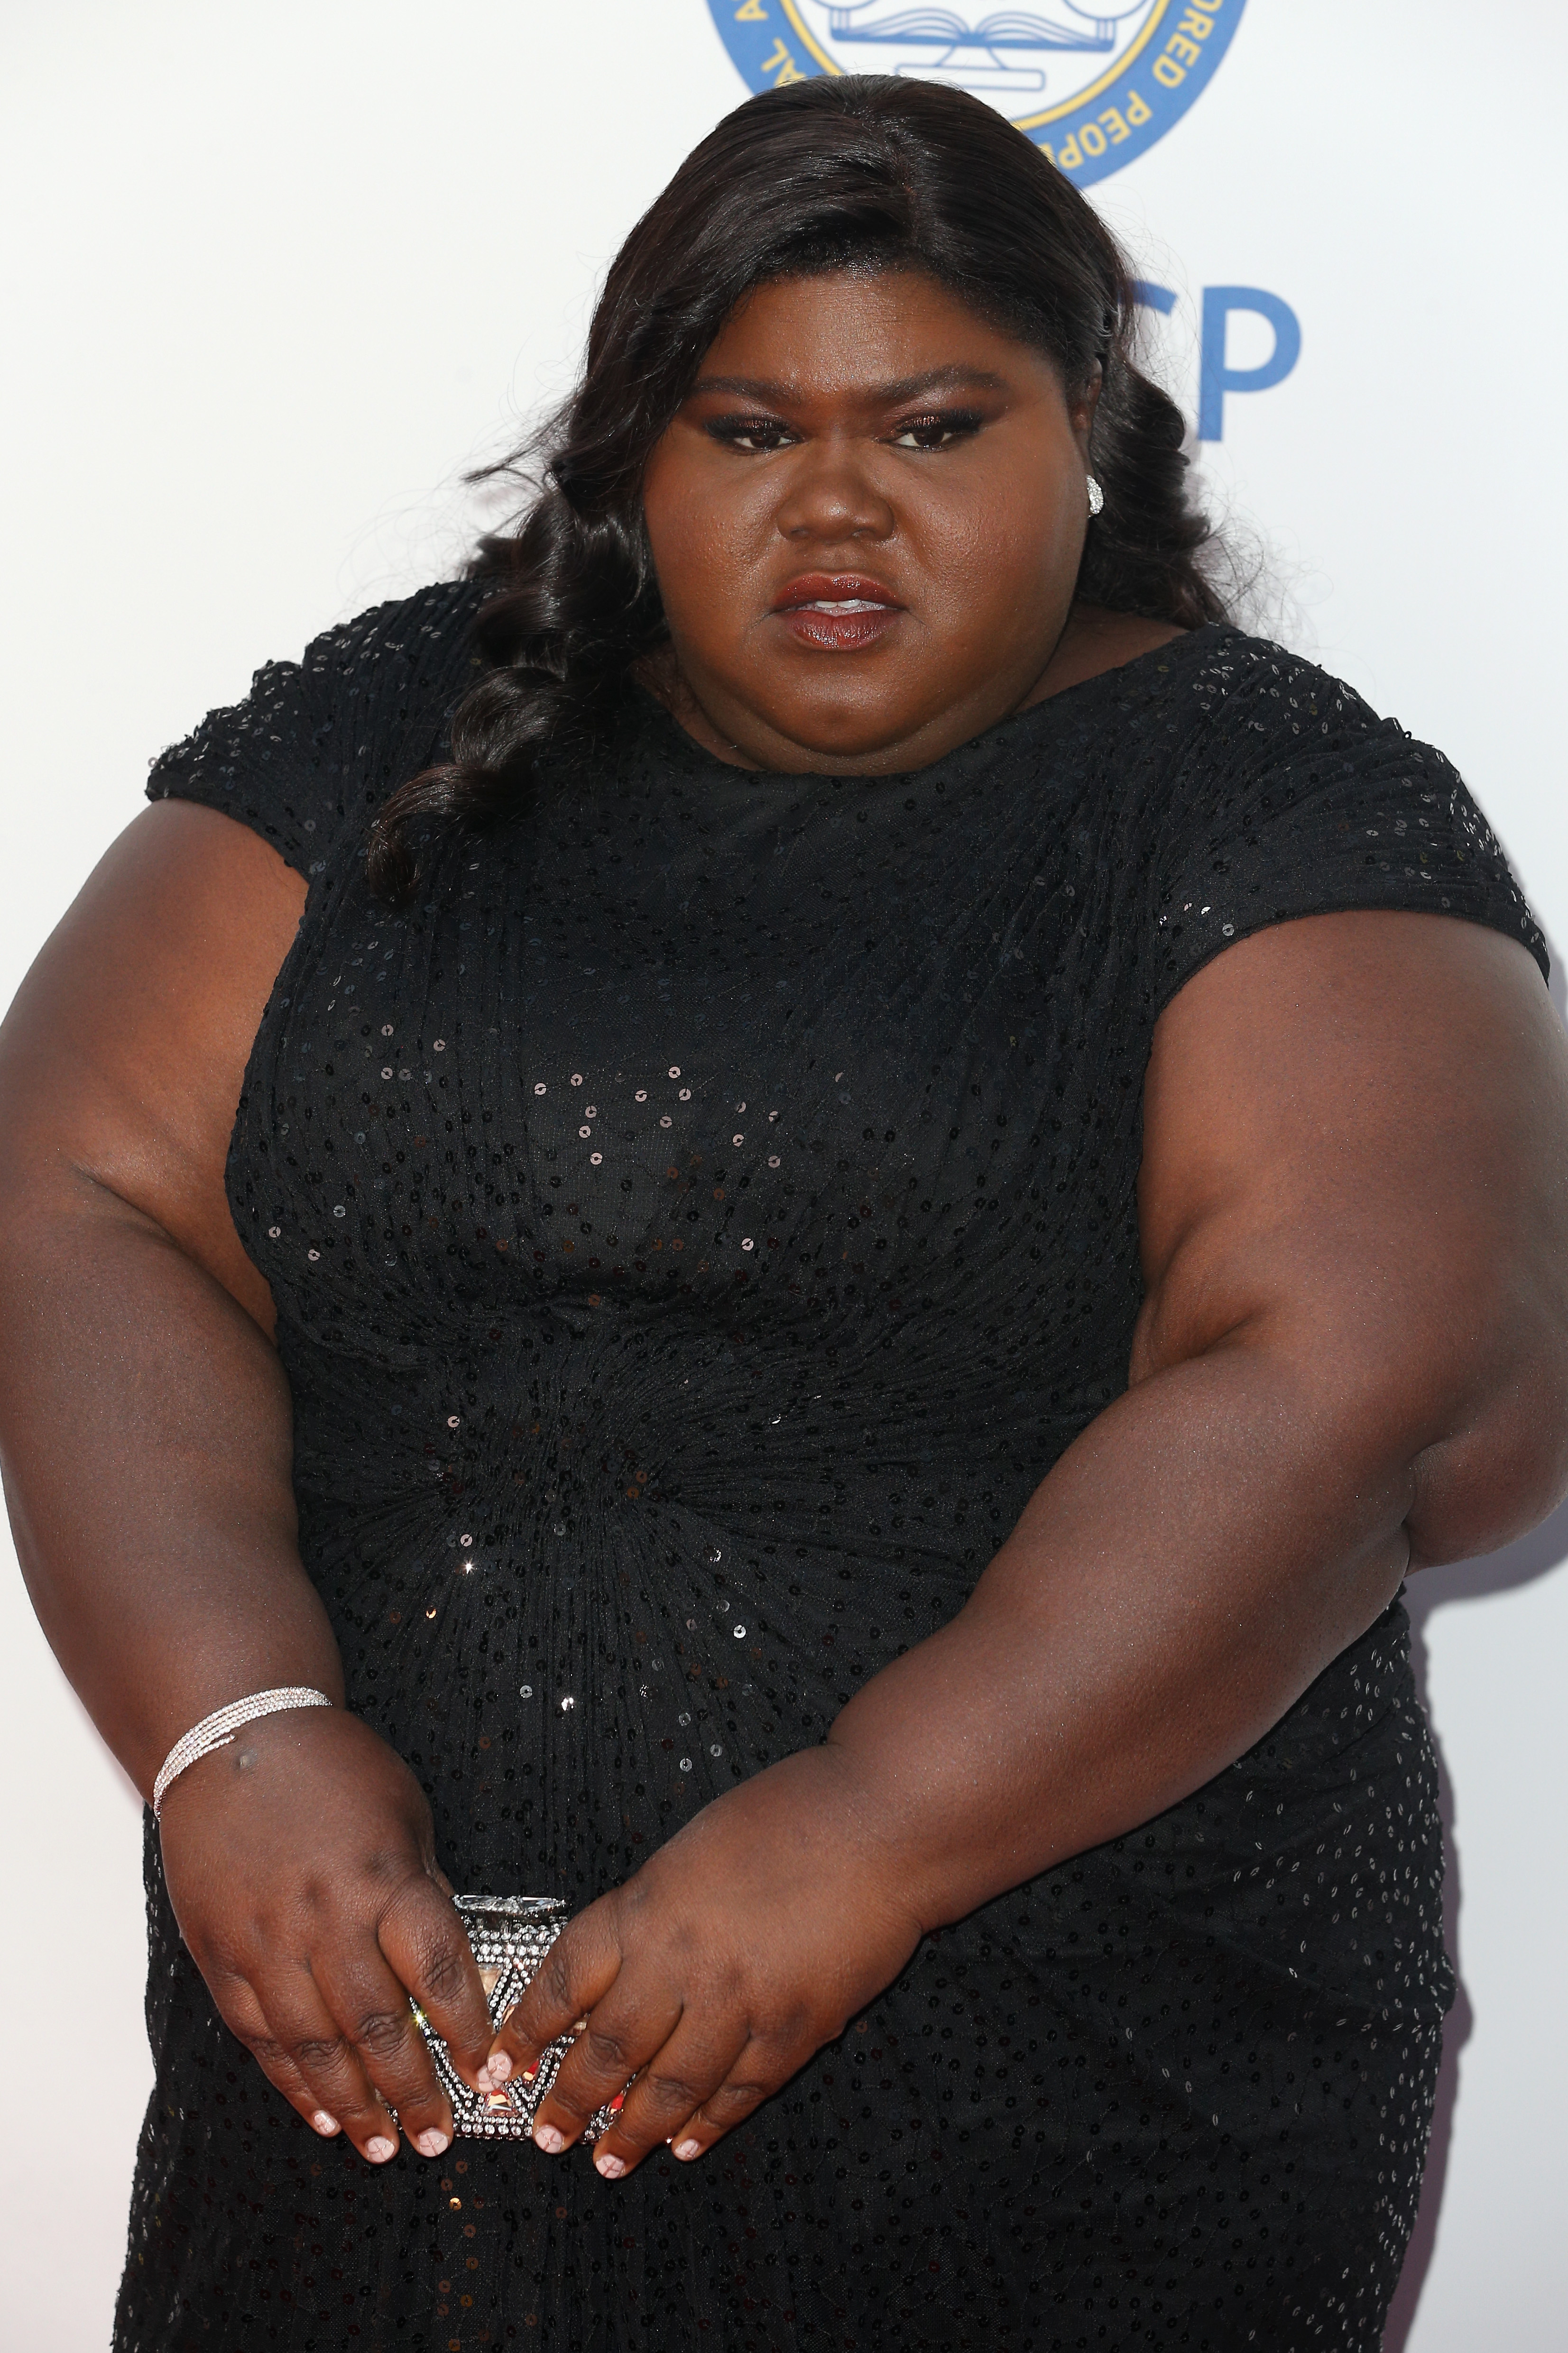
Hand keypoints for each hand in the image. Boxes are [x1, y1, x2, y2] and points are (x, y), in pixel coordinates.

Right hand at [156, 1707, 493, 2165]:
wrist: (232, 1737)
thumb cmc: (334, 1769)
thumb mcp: (405, 1814)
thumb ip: (422, 1891)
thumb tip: (446, 1970)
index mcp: (384, 1878)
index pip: (439, 1972)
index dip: (468, 2033)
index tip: (491, 2076)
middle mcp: (326, 1917)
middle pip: (378, 2025)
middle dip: (413, 2091)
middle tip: (438, 2138)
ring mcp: (267, 1940)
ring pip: (316, 2045)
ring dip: (355, 2105)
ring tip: (384, 2147)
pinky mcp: (221, 1952)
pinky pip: (261, 2035)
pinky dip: (292, 2082)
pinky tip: (321, 2113)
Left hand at [484, 1745, 923, 2177]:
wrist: (883, 1824)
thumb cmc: (789, 1814)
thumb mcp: (690, 1848)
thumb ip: (651, 1909)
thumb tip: (618, 1968)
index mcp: (647, 1908)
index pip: (563, 1980)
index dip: (526, 2029)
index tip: (500, 2066)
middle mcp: (682, 1964)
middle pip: (607, 2049)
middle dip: (569, 2099)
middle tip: (545, 2134)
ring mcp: (740, 2004)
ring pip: (669, 2088)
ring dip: (632, 2132)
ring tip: (607, 2161)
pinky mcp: (795, 2030)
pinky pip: (739, 2092)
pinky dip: (708, 2124)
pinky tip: (687, 2144)